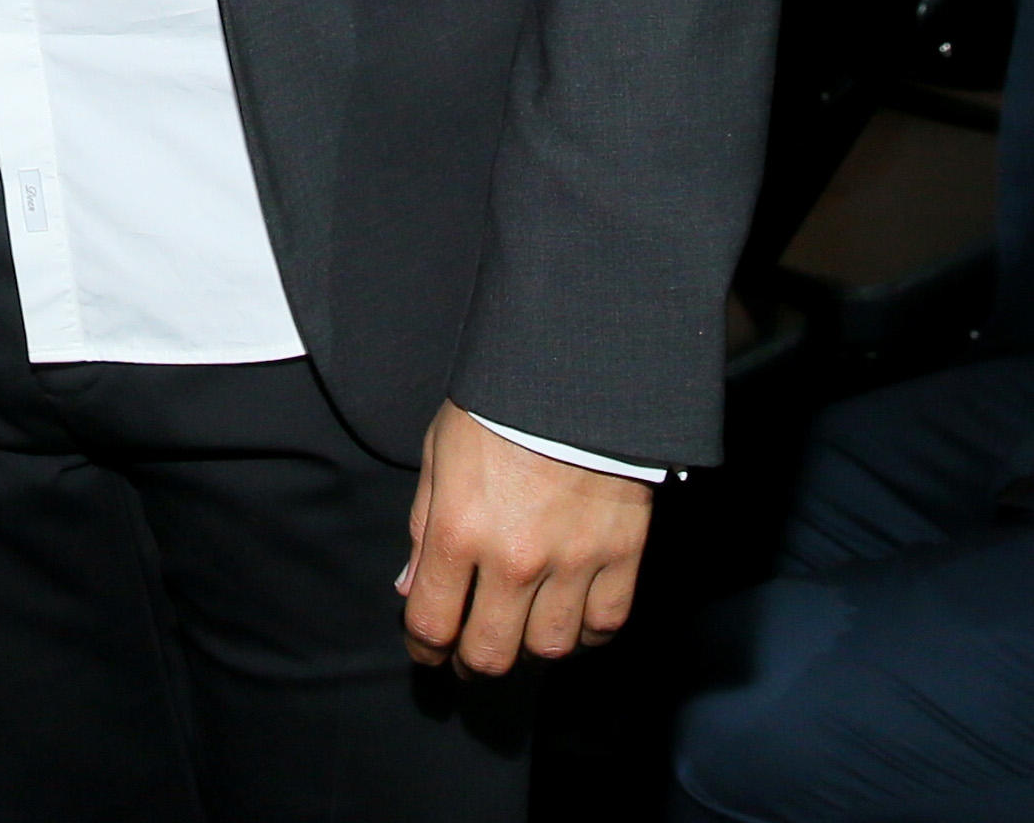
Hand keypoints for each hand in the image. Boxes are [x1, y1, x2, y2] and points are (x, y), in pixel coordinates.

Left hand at [399, 401, 654, 676]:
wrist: (578, 372)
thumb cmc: (499, 406)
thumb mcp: (440, 453)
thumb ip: (424, 527)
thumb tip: (411, 588)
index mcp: (458, 529)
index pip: (432, 623)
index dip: (424, 648)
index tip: (427, 650)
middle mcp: (513, 557)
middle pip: (490, 653)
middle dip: (472, 662)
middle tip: (470, 654)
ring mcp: (572, 560)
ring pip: (548, 648)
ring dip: (528, 651)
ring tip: (520, 636)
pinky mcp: (621, 554)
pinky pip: (604, 624)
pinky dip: (585, 634)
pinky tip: (570, 620)